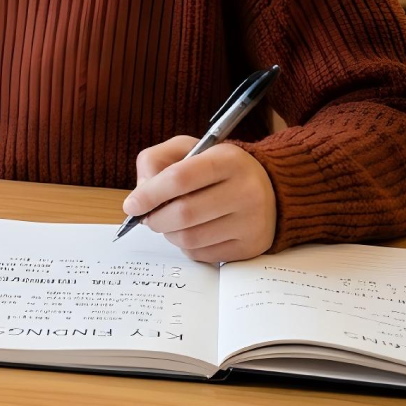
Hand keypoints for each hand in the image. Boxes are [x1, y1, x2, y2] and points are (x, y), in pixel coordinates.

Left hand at [122, 136, 277, 262]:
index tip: (132, 205)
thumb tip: (140, 194)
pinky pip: (203, 255)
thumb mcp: (191, 149)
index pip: (179, 178)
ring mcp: (251, 222)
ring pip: (190, 238)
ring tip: (171, 223)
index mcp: (228, 160)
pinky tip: (193, 232)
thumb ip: (157, 160)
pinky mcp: (250, 247)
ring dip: (169, 234)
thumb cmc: (220, 169)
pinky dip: (187, 247)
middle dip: (155, 219)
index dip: (149, 194)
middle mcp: (245, 191)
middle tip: (148, 217)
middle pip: (183, 213)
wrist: (273, 189)